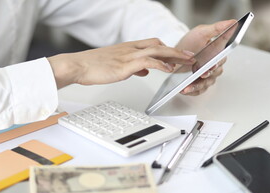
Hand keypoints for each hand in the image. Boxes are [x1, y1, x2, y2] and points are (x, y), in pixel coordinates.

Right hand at [47, 38, 195, 87]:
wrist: (78, 66)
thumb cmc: (93, 66)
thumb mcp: (116, 65)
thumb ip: (133, 67)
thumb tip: (145, 70)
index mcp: (128, 48)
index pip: (153, 44)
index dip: (168, 49)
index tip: (179, 54)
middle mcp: (131, 49)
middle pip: (159, 45)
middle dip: (176, 51)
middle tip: (190, 56)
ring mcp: (128, 56)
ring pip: (157, 51)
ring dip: (174, 56)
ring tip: (187, 61)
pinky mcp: (125, 65)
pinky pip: (147, 62)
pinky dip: (160, 65)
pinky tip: (169, 69)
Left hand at [175, 20, 235, 95]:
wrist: (177, 54)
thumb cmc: (190, 43)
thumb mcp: (201, 32)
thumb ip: (217, 28)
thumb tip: (233, 22)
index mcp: (217, 54)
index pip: (221, 59)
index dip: (217, 62)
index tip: (212, 65)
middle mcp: (215, 66)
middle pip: (214, 73)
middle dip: (207, 75)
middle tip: (200, 75)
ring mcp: (207, 77)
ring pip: (206, 83)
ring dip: (197, 85)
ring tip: (187, 87)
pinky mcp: (199, 85)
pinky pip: (198, 90)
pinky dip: (192, 91)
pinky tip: (184, 90)